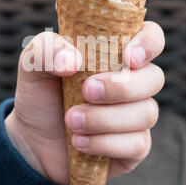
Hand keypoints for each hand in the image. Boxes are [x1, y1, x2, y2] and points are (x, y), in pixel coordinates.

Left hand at [5, 22, 164, 184]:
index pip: (151, 38)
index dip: (148, 44)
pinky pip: (137, 144)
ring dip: (104, 119)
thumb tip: (74, 61)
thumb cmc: (41, 95)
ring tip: (71, 121)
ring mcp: (136, 115)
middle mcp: (133, 82)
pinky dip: (105, 143)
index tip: (127, 57)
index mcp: (115, 54)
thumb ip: (47, 50)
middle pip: (154, 78)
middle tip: (85, 91)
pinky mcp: (134, 146)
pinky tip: (79, 142)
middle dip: (121, 87)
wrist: (32, 141)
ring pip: (145, 113)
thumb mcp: (32, 65)